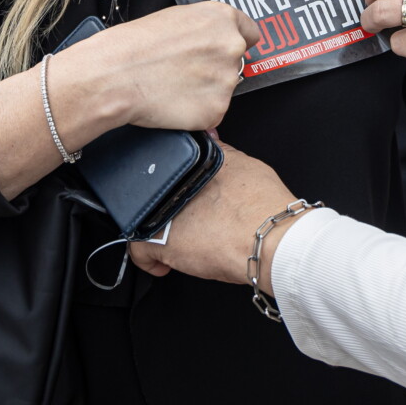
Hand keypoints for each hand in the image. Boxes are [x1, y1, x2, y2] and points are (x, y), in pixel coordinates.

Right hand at [65, 0, 259, 133]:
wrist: (114, 75)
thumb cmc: (134, 44)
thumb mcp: (174, 18)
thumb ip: (203, 29)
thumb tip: (213, 43)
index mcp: (222, 19)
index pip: (251, 33)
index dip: (236, 43)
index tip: (223, 52)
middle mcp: (231, 47)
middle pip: (236, 63)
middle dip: (216, 69)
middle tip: (184, 72)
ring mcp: (226, 81)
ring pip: (223, 89)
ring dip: (205, 92)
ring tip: (172, 86)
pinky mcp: (216, 110)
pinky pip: (212, 113)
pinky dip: (196, 113)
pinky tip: (173, 102)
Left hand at [128, 143, 300, 287]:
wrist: (266, 239)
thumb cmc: (263, 206)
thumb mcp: (246, 164)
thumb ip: (224, 151)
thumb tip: (213, 139)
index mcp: (191, 161)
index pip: (168, 166)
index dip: (173, 184)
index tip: (179, 197)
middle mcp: (171, 183)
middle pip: (153, 194)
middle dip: (165, 208)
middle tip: (180, 221)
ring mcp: (161, 210)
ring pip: (145, 220)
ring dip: (158, 231)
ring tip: (174, 243)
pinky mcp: (157, 240)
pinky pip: (139, 249)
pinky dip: (149, 259)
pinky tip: (163, 264)